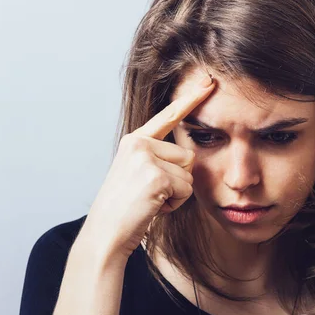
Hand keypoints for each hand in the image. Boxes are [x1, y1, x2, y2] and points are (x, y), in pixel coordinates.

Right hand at [79, 71, 215, 258]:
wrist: (105, 233)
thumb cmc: (125, 209)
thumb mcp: (137, 174)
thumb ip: (157, 159)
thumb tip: (188, 156)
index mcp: (135, 141)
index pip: (169, 116)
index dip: (191, 99)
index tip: (209, 81)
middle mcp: (139, 143)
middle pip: (189, 156)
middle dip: (178, 181)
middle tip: (151, 194)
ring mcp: (146, 158)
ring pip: (189, 174)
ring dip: (176, 194)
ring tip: (151, 201)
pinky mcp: (155, 176)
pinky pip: (186, 189)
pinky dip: (174, 204)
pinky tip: (153, 207)